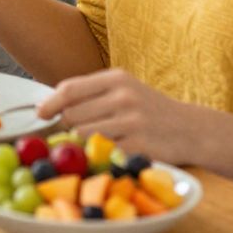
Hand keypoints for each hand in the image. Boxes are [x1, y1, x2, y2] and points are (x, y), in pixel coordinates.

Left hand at [36, 68, 206, 164]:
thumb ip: (90, 93)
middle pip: (71, 115)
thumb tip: (47, 105)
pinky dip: (99, 155)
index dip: (50, 103)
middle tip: (79, 131)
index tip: (41, 114)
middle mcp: (124, 97)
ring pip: (82, 135)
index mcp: (116, 78)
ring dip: (82, 142)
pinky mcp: (138, 146)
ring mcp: (132, 122)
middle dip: (68, 125)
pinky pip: (101, 152)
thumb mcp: (124, 89)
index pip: (69, 89)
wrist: (191, 130)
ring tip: (98, 141)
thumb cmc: (148, 110)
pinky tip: (110, 151)